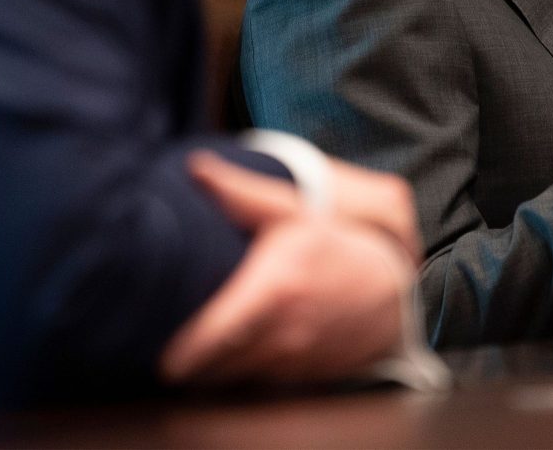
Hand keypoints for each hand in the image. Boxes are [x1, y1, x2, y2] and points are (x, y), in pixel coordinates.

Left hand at [157, 153, 414, 383]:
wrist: (392, 291)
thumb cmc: (338, 247)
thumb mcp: (293, 213)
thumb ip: (240, 194)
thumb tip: (194, 168)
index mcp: (274, 288)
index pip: (212, 338)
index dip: (180, 355)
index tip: (160, 356)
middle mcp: (284, 331)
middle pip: (215, 366)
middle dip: (191, 358)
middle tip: (172, 336)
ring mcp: (295, 360)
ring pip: (235, 378)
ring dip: (216, 366)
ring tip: (201, 345)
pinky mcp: (301, 378)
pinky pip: (258, 383)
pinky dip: (244, 371)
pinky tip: (239, 349)